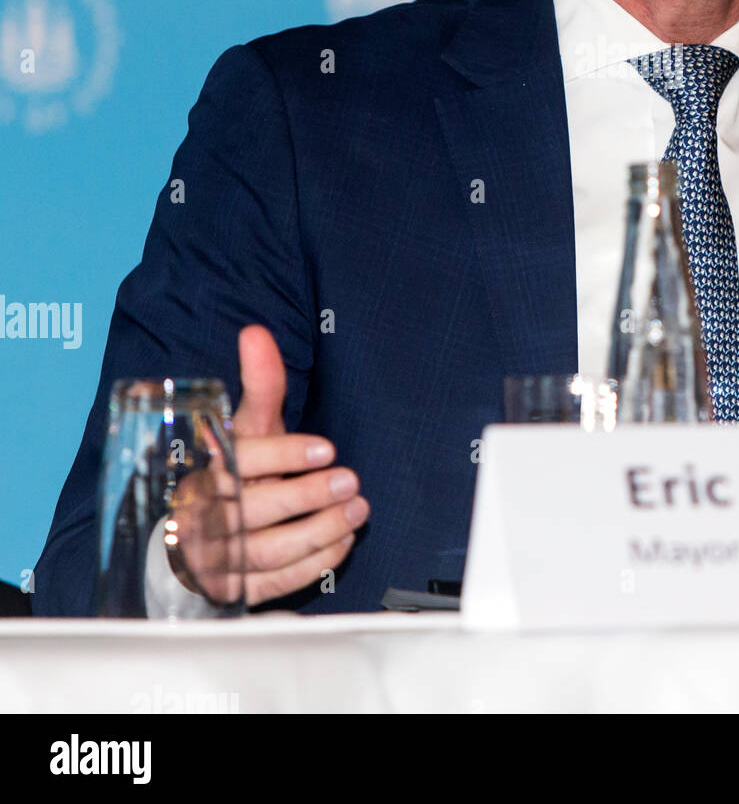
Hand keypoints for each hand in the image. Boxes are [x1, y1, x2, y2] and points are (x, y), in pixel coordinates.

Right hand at [171, 324, 367, 606]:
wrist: (197, 534)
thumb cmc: (234, 471)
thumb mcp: (248, 427)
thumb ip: (260, 384)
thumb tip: (257, 333)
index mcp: (203, 472)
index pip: (238, 464)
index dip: (283, 455)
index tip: (327, 449)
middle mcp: (204, 517)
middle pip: (253, 511)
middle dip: (307, 496)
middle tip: (350, 480)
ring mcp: (217, 559)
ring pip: (267, 551)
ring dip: (318, 532)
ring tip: (357, 509)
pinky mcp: (234, 590)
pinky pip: (274, 584)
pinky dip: (313, 565)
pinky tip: (342, 541)